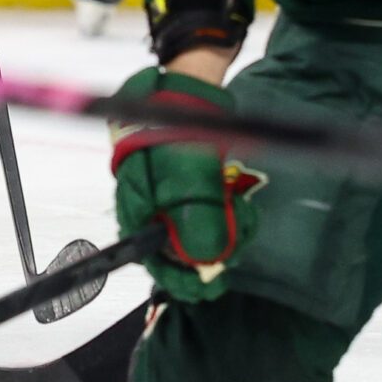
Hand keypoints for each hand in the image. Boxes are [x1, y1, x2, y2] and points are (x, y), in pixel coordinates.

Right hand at [111, 67, 263, 302]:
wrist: (185, 94)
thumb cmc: (176, 131)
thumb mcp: (188, 176)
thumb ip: (194, 220)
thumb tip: (204, 261)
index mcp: (137, 212)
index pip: (153, 262)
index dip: (180, 280)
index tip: (207, 287)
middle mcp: (151, 212)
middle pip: (177, 256)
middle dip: (207, 262)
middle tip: (232, 259)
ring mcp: (171, 202)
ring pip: (198, 240)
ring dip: (226, 239)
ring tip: (243, 221)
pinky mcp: (191, 192)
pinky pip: (212, 220)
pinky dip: (230, 221)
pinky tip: (241, 211)